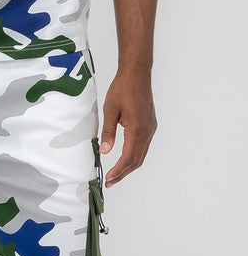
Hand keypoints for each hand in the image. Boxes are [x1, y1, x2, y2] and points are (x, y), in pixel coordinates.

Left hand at [100, 68, 157, 186]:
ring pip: (141, 155)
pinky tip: (124, 160)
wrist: (137, 73)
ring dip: (128, 167)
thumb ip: (108, 132)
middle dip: (123, 173)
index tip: (108, 179)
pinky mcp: (149, 125)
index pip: (128, 157)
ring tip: (115, 175)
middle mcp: (147, 131)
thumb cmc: (123, 88)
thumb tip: (104, 151)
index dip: (118, 170)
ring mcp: (150, 128)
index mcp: (137, 128)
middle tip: (110, 182)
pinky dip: (134, 157)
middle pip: (136, 160)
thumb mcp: (110, 110)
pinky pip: (143, 147)